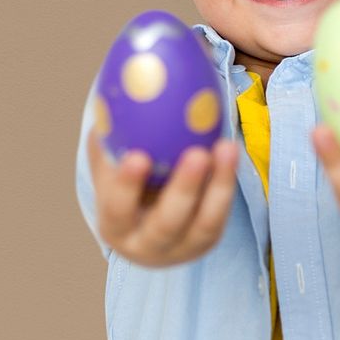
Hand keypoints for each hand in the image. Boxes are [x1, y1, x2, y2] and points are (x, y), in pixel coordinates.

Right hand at [87, 128, 238, 267]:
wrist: (144, 227)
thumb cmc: (124, 183)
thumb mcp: (110, 167)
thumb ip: (109, 137)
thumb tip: (110, 92)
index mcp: (115, 227)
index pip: (118, 209)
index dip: (127, 186)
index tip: (137, 156)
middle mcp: (147, 246)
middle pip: (167, 223)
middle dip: (184, 190)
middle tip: (197, 153)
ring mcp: (181, 248)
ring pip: (204, 222)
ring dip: (218, 184)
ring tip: (226, 146)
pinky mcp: (207, 240)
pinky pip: (221, 213)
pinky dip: (227, 182)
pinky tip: (231, 150)